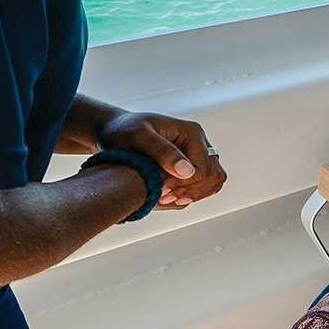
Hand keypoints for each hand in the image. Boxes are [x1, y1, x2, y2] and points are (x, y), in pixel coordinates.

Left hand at [93, 108, 226, 208]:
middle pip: (213, 177)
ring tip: (167, 198)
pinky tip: (170, 196)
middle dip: (190, 191)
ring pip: (212, 182)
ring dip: (193, 195)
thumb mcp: (138, 136)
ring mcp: (197, 155)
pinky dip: (190, 195)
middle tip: (163, 196)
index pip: (203, 169)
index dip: (184, 184)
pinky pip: (203, 186)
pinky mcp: (191, 165)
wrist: (115, 131)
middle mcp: (199, 143)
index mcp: (192, 133)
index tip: (161, 189)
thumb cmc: (123, 130)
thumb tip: (186, 170)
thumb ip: (162, 151)